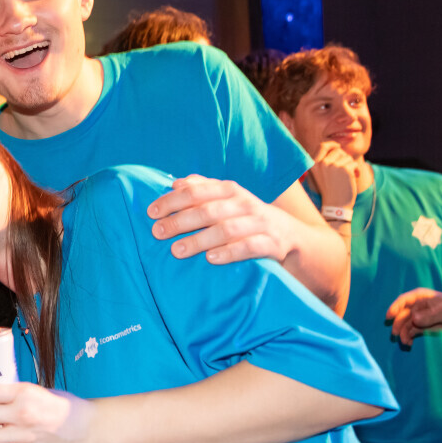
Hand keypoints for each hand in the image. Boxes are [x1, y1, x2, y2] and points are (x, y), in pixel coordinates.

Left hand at [146, 175, 293, 265]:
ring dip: (199, 240)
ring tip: (177, 250)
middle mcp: (244, 203)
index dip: (172, 201)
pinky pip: (249, 247)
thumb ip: (202, 189)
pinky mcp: (271, 244)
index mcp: (229, 190)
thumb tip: (174, 183)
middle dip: (180, 221)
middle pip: (208, 210)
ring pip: (226, 229)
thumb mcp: (226, 199)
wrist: (291, 235)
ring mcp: (259, 223)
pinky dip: (229, 252)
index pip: (196, 191)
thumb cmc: (246, 216)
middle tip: (157, 233)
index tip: (151, 213)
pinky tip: (210, 259)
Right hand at [308, 141, 358, 209]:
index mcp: (313, 164)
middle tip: (345, 169)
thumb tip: (337, 146)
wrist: (335, 205)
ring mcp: (333, 166)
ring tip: (348, 176)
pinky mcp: (344, 169)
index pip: (322, 145)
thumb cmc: (329, 189)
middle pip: (337, 150)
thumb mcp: (321, 174)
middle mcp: (321, 163)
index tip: (338, 146)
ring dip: (351, 165)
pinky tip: (354, 177)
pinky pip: (354, 163)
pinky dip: (356, 170)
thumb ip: (325, 160)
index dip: (332, 144)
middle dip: (344, 158)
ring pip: (347, 157)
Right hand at [386, 288, 441, 344]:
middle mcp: (416, 306)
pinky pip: (411, 331)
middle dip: (398, 324)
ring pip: (405, 324)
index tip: (389, 316)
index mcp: (420, 297)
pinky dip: (408, 337)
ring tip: (405, 342)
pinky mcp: (421, 326)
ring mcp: (418, 316)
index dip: (395, 307)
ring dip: (403, 333)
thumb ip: (430, 315)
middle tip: (396, 334)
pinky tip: (409, 343)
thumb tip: (414, 319)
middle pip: (402, 314)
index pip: (403, 300)